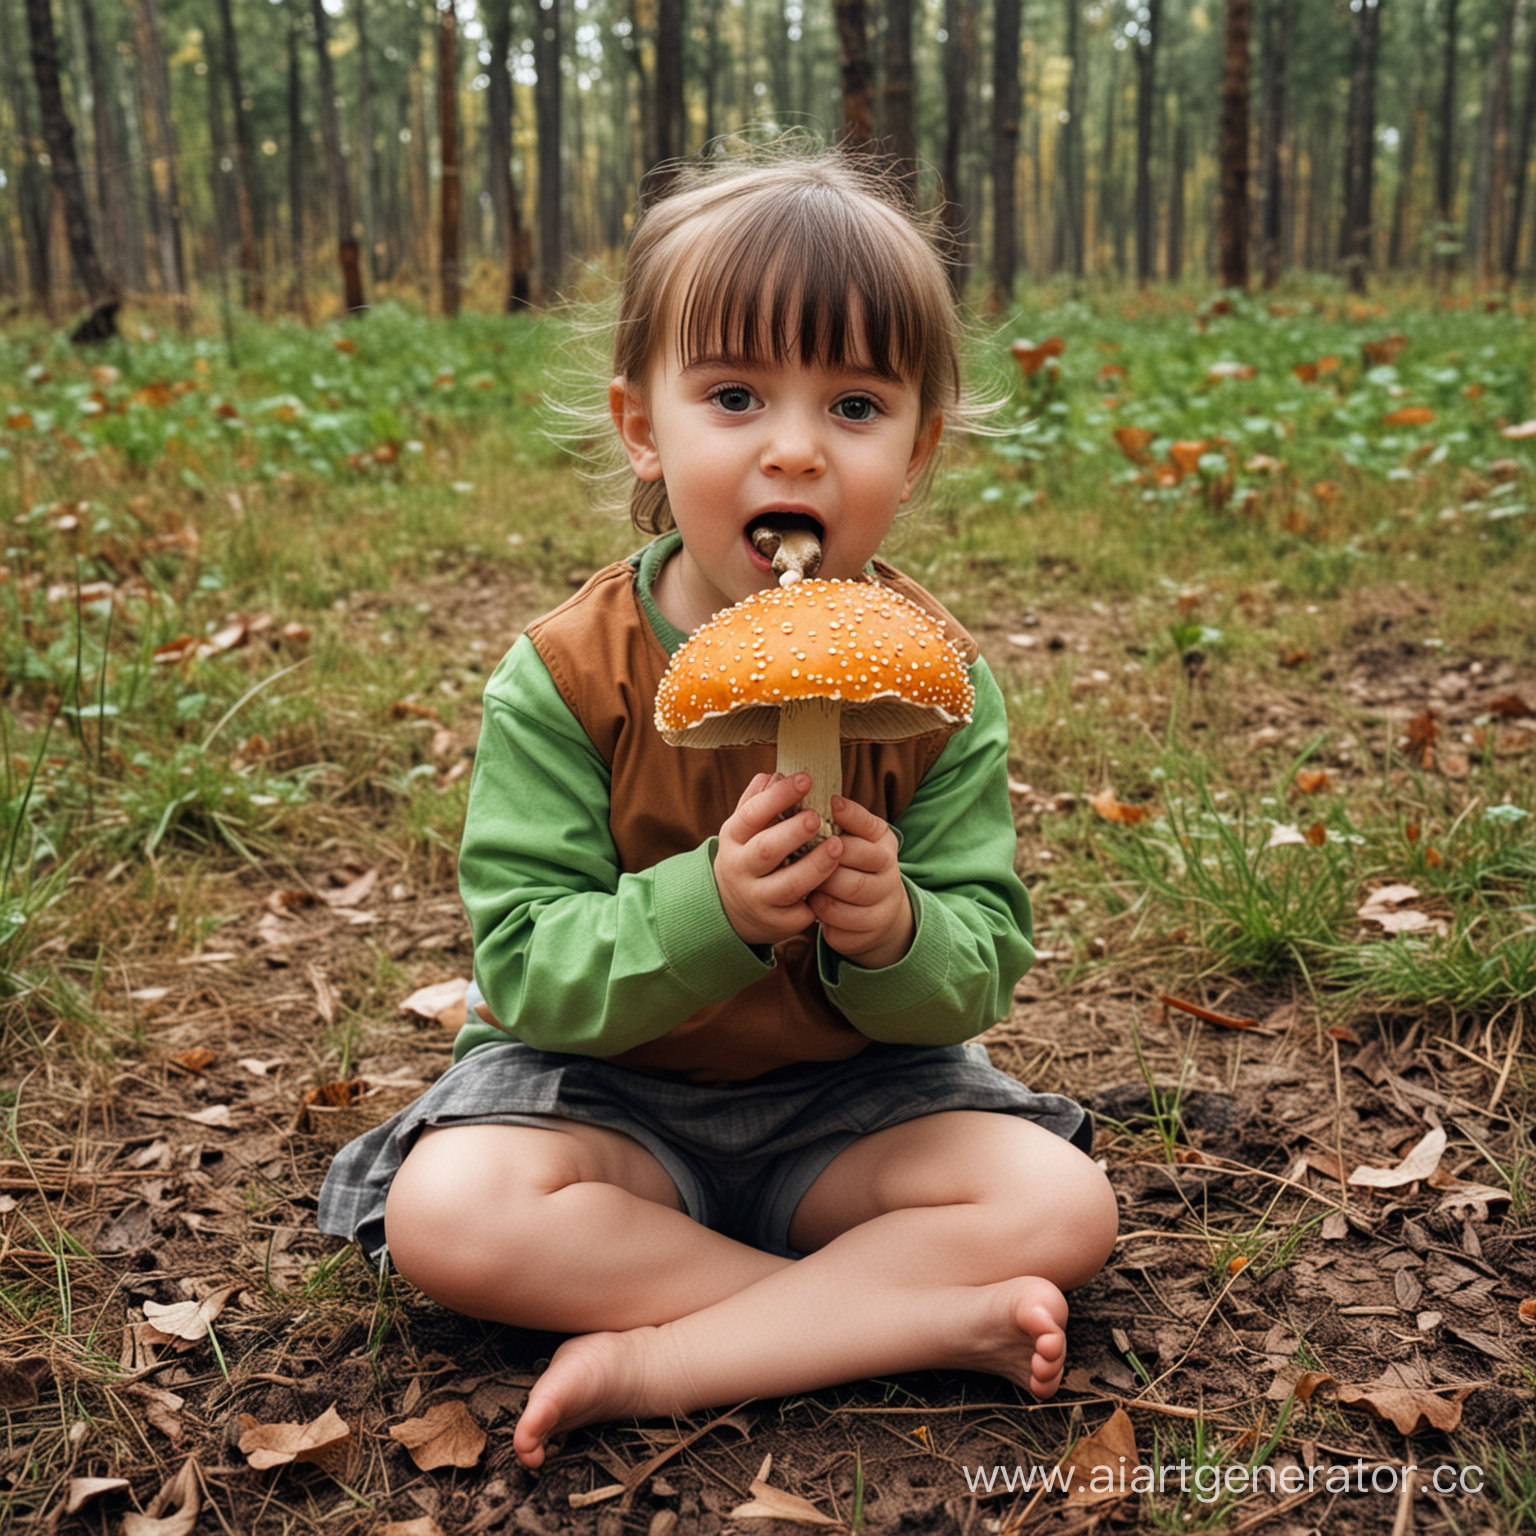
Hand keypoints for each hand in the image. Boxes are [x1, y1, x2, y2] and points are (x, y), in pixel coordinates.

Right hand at [714, 773, 844, 947]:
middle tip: (817, 817)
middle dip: (794, 833)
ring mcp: (757, 898)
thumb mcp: (744, 829)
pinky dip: (819, 898)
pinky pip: (800, 911)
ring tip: (838, 847)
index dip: (778, 796)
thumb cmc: (748, 856)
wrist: (731, 910)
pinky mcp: (775, 923)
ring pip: (788, 885)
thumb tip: (772, 774)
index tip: (806, 779)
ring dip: (815, 866)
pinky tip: (836, 884)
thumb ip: (757, 801)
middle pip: (766, 850)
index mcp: (733, 838)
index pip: (752, 814)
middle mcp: (740, 869)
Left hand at [808, 795, 913, 968]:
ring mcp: (883, 904)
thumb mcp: (854, 839)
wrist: (876, 913)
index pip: (870, 826)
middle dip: (826, 856)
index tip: (831, 803)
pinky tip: (811, 903)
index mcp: (884, 843)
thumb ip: (839, 820)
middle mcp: (889, 872)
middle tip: (799, 852)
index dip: (851, 815)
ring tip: (804, 880)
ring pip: (848, 892)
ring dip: (821, 886)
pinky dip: (821, 913)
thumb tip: (813, 796)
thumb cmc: (853, 865)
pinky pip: (841, 923)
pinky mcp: (868, 931)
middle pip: (857, 857)